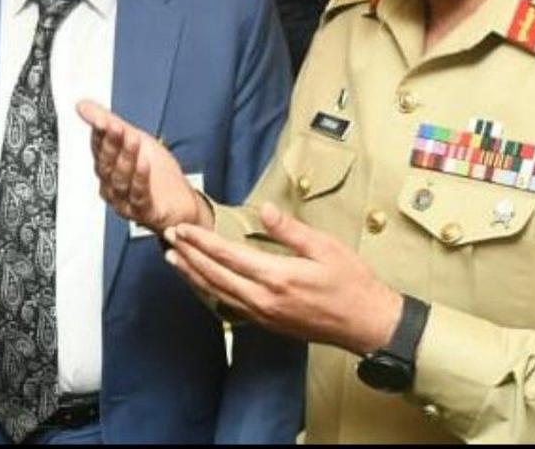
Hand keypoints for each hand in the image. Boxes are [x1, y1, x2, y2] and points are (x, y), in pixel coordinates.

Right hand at [76, 100, 213, 231]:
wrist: (181, 202)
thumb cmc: (157, 173)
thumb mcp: (135, 140)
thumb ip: (109, 123)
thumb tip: (82, 105)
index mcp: (108, 167)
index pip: (98, 148)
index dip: (99, 133)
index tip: (101, 119)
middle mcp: (112, 185)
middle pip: (106, 164)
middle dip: (110, 144)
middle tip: (114, 126)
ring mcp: (126, 200)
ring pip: (120, 179)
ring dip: (126, 158)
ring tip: (132, 139)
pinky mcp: (144, 211)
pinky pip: (139, 195)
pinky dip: (140, 178)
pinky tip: (144, 163)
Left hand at [165, 202, 402, 354]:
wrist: (366, 324)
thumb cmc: (351, 283)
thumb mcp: (326, 248)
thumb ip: (291, 231)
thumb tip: (265, 210)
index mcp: (277, 277)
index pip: (228, 256)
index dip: (201, 241)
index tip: (182, 228)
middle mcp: (263, 300)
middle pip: (214, 276)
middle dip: (188, 256)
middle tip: (168, 237)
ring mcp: (263, 315)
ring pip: (217, 293)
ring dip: (192, 275)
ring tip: (173, 259)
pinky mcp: (267, 323)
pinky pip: (229, 306)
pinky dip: (209, 291)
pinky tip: (202, 282)